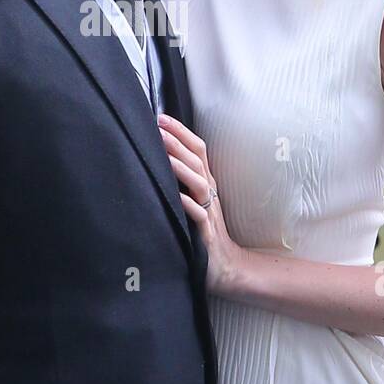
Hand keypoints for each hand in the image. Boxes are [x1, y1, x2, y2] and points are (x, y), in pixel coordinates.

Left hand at [157, 114, 244, 298]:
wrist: (226, 266)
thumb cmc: (204, 232)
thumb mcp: (193, 202)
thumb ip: (182, 181)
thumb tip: (158, 158)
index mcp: (205, 183)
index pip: (197, 149)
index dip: (181, 132)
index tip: (160, 116)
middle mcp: (208, 193)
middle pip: (196, 161)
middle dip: (177, 142)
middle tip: (157, 127)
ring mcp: (209, 211)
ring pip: (198, 183)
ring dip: (181, 168)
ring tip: (164, 154)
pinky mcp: (206, 233)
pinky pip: (198, 216)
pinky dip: (187, 205)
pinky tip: (176, 197)